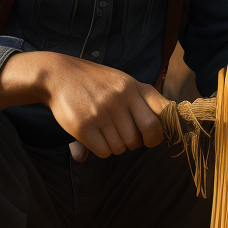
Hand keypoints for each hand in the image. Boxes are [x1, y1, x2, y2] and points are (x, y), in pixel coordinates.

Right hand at [0, 51, 167, 160]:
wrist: (57, 75)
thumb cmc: (94, 82)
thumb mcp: (121, 82)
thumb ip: (143, 99)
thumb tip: (170, 121)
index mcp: (133, 87)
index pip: (165, 112)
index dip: (163, 129)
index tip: (153, 134)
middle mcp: (121, 98)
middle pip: (148, 135)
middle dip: (139, 142)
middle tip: (126, 136)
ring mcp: (103, 112)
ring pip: (125, 147)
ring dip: (116, 145)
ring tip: (103, 130)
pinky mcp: (84, 126)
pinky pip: (105, 152)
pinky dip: (101, 149)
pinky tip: (93, 136)